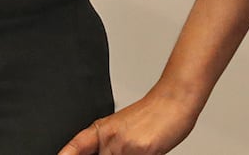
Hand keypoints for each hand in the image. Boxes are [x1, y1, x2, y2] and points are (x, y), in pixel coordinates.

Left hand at [57, 88, 198, 154]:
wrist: (174, 99)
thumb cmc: (153, 114)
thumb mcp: (124, 129)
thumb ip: (111, 146)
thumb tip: (102, 152)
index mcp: (101, 131)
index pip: (75, 148)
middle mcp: (109, 139)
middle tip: (121, 151)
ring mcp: (124, 146)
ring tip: (135, 150)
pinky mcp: (141, 151)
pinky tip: (145, 152)